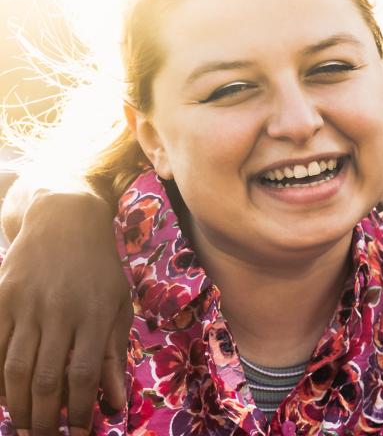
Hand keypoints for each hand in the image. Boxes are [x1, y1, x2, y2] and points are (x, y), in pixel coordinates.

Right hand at [0, 191, 129, 435]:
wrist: (62, 222)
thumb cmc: (99, 270)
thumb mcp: (117, 307)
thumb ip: (113, 355)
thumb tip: (114, 404)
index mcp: (93, 315)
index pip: (84, 373)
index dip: (80, 409)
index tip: (79, 434)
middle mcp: (58, 313)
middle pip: (46, 376)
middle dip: (43, 416)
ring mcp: (25, 306)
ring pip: (15, 365)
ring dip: (18, 403)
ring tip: (23, 426)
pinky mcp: (1, 299)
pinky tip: (3, 397)